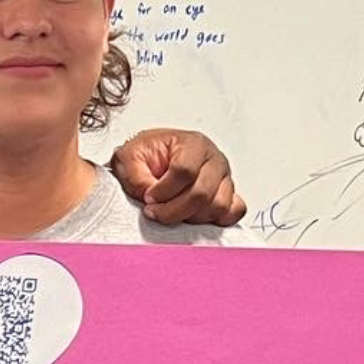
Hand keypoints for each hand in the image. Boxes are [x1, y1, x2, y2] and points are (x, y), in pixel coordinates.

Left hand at [109, 129, 246, 227]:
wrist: (153, 157)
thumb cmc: (146, 156)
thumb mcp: (129, 158)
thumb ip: (136, 176)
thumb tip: (149, 195)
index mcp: (192, 144)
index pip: (184, 172)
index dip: (163, 191)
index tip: (148, 197)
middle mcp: (213, 159)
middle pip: (201, 194)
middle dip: (172, 210)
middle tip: (155, 211)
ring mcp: (223, 177)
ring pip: (218, 206)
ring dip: (191, 216)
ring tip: (173, 211)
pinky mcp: (228, 194)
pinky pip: (235, 211)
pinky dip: (217, 219)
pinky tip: (195, 216)